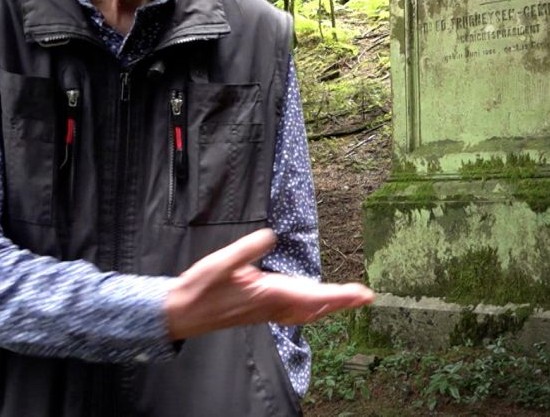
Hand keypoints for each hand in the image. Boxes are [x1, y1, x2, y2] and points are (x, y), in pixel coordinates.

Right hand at [164, 228, 374, 339]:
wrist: (183, 313)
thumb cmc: (200, 289)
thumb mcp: (221, 263)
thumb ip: (247, 249)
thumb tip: (271, 236)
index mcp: (268, 295)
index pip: (312, 297)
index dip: (340, 295)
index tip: (362, 294)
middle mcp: (272, 306)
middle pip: (315, 306)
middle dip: (341, 301)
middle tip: (366, 296)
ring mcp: (266, 311)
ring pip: (306, 312)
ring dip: (328, 305)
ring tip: (347, 300)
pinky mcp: (260, 311)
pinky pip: (294, 312)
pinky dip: (310, 308)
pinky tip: (310, 305)